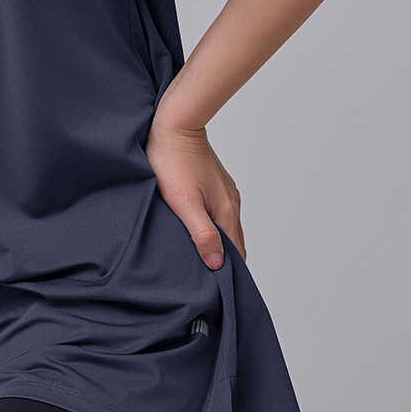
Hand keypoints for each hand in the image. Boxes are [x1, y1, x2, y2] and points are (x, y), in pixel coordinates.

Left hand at [144, 116, 245, 268]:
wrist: (175, 125)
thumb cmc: (174, 162)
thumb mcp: (184, 203)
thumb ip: (201, 234)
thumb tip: (217, 263)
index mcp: (226, 212)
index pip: (236, 254)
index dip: (227, 272)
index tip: (213, 286)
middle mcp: (231, 203)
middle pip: (234, 242)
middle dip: (224, 261)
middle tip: (204, 277)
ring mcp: (224, 192)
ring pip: (226, 226)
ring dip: (217, 242)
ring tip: (198, 255)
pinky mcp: (215, 183)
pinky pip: (219, 212)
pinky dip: (212, 226)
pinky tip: (196, 228)